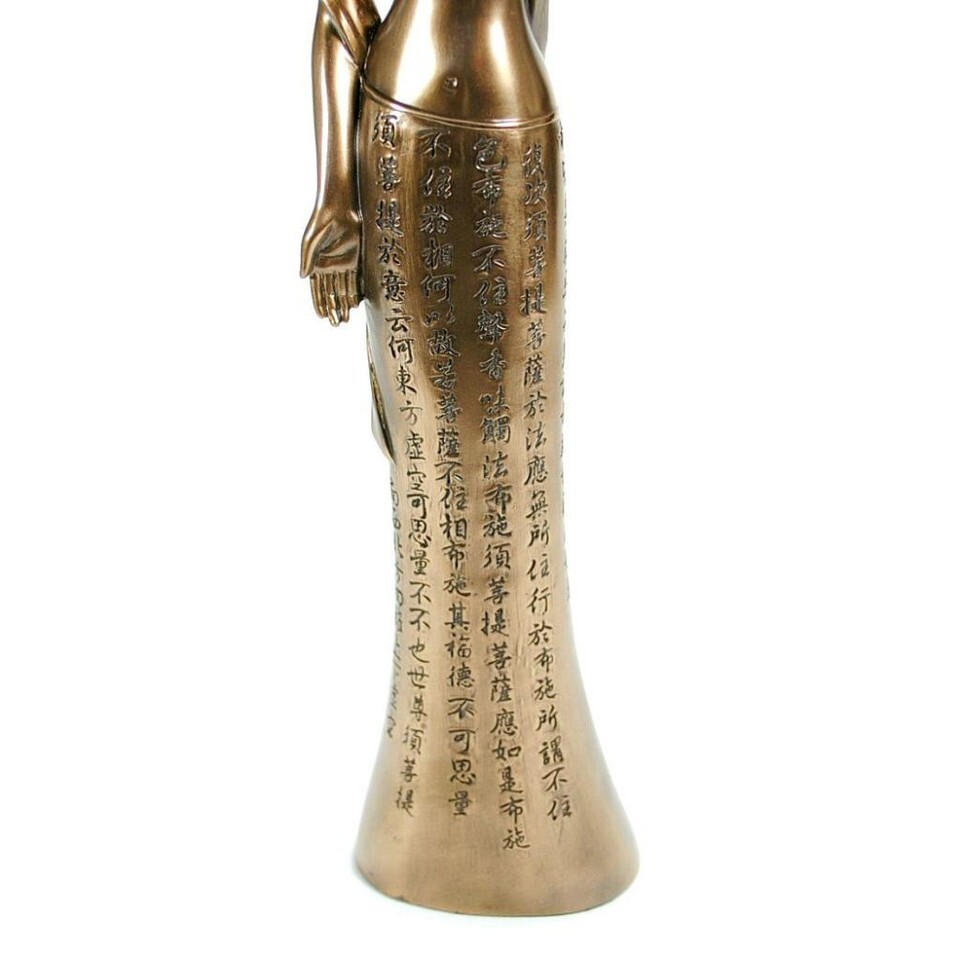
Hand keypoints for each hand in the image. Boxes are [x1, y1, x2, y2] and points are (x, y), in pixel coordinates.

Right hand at [300, 206, 362, 325]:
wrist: (339, 208)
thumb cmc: (321, 222)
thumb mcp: (310, 241)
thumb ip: (307, 259)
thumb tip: (303, 277)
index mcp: (316, 264)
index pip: (318, 289)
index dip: (320, 303)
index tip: (322, 317)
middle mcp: (329, 267)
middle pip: (332, 293)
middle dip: (334, 309)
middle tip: (336, 325)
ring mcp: (343, 264)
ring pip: (344, 290)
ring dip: (344, 305)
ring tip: (345, 320)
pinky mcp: (355, 259)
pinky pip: (356, 280)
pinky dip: (355, 292)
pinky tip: (355, 305)